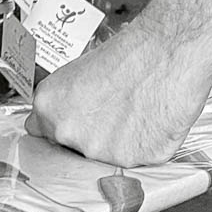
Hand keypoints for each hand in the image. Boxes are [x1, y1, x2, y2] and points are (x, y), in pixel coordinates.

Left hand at [25, 21, 211, 166]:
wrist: (169, 50)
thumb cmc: (134, 49)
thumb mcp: (85, 65)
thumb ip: (67, 96)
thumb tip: (66, 110)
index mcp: (50, 106)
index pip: (41, 129)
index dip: (62, 122)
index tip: (73, 118)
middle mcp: (71, 133)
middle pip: (73, 145)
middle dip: (90, 130)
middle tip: (112, 105)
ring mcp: (102, 152)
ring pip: (106, 154)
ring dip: (118, 139)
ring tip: (136, 106)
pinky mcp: (135, 162)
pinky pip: (137, 159)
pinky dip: (144, 143)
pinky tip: (151, 116)